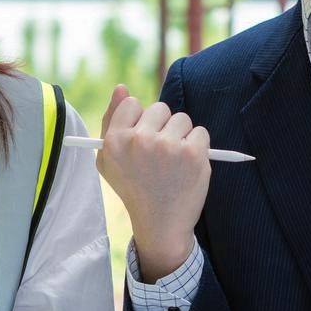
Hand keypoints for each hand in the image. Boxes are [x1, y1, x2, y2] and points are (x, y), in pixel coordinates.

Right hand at [95, 84, 210, 280]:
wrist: (161, 224)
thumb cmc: (134, 187)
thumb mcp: (109, 160)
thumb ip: (111, 121)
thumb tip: (122, 87)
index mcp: (114, 141)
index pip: (132, 103)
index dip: (140, 120)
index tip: (142, 140)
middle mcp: (140, 141)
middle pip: (160, 108)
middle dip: (162, 127)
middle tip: (159, 156)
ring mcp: (168, 146)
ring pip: (182, 119)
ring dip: (181, 136)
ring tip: (173, 162)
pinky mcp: (193, 153)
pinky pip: (200, 132)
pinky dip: (198, 147)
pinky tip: (187, 166)